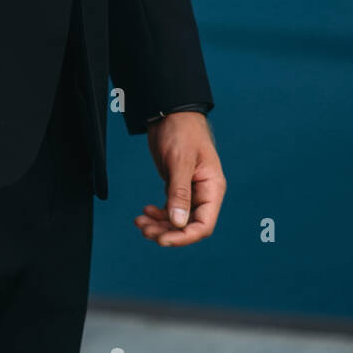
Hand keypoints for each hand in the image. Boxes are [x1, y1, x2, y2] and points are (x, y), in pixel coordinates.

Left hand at [135, 113, 225, 246]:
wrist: (170, 112)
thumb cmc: (181, 131)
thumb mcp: (180, 161)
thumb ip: (180, 192)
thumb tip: (178, 223)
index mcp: (212, 188)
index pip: (203, 224)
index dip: (185, 237)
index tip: (163, 240)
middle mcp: (203, 193)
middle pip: (188, 225)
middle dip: (167, 232)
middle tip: (144, 230)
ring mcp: (190, 190)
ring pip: (177, 219)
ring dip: (159, 225)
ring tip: (140, 222)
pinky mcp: (176, 186)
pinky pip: (169, 209)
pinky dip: (157, 215)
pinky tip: (144, 212)